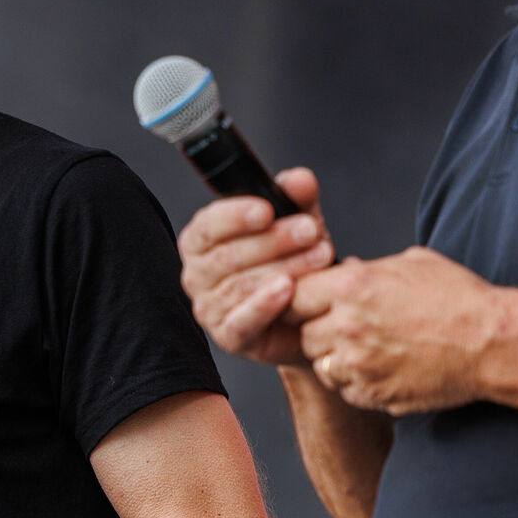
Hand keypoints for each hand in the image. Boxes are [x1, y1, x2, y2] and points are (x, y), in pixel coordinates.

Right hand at [176, 169, 335, 365]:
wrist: (308, 315)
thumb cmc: (292, 263)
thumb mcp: (297, 223)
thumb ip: (296, 199)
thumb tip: (299, 180)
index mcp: (202, 242)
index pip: (207, 226)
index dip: (234, 216)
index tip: (267, 210)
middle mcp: (197, 275)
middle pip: (228, 255)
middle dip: (273, 241)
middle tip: (311, 230)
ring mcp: (209, 309)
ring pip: (240, 286)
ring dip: (283, 268)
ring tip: (319, 256)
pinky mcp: (229, 336)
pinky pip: (242, 321)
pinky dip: (265, 305)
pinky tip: (288, 289)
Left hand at [294, 247, 505, 413]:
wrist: (493, 342)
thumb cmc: (459, 298)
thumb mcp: (412, 264)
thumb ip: (367, 270)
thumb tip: (344, 268)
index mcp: (353, 286)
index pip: (293, 296)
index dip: (303, 301)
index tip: (315, 305)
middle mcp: (348, 326)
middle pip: (304, 335)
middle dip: (320, 332)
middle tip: (348, 330)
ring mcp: (359, 364)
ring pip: (323, 366)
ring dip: (338, 360)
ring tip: (371, 350)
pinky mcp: (374, 393)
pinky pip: (347, 391)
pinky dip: (359, 383)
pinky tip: (385, 369)